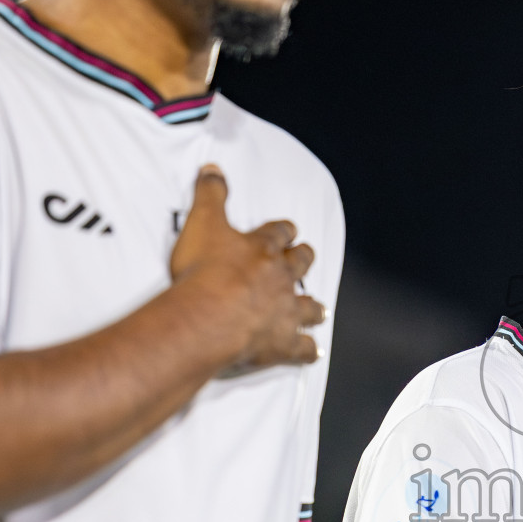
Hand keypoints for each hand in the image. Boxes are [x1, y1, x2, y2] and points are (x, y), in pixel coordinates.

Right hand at [170, 164, 324, 368]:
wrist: (209, 316)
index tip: (287, 230)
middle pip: (300, 265)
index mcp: (262, 249)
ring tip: (320, 309)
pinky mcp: (283, 343)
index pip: (279, 233)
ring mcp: (285, 311)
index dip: (283, 231)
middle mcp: (280, 278)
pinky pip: (302, 349)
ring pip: (309, 307)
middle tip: (305, 258)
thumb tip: (212, 169)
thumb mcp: (202, 222)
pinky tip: (313, 352)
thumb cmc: (204, 272)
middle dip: (303, 260)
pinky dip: (309, 351)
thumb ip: (210, 195)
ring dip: (313, 307)